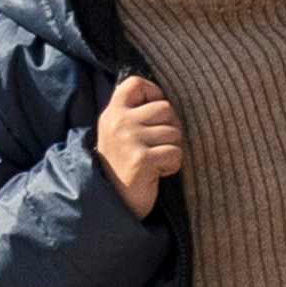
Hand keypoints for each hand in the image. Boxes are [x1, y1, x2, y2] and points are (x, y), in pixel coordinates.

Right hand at [95, 73, 183, 218]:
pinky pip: (175, 153)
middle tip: (156, 147)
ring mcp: (129, 140)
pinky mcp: (141, 159)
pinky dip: (172, 166)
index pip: (136, 83)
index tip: (154, 115)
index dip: (154, 93)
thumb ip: (134, 114)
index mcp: (112, 113)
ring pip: (174, 133)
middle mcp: (119, 122)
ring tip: (153, 163)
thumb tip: (166, 99)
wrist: (110, 203)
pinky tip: (156, 173)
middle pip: (165, 108)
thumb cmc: (122, 167)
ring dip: (170, 150)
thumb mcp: (119, 134)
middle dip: (169, 128)